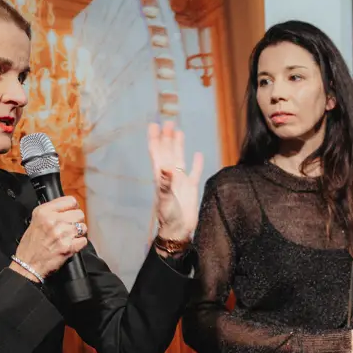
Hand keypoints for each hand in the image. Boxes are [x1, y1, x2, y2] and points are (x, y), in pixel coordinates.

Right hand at [12, 196, 88, 278]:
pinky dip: (79, 244)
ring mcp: (62, 234)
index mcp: (44, 212)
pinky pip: (83, 240)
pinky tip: (70, 245)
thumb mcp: (35, 221)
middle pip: (79, 214)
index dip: (73, 207)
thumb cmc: (31, 245)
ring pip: (83, 227)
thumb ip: (51, 212)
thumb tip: (69, 208)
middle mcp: (53, 221)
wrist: (27, 264)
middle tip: (69, 228)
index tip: (71, 212)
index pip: (70, 201)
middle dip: (76, 221)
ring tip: (68, 237)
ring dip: (78, 233)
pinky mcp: (68, 246)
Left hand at [148, 121, 203, 242]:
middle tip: (167, 121)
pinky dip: (196, 163)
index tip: (153, 124)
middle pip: (168, 151)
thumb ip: (165, 183)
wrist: (178, 230)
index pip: (157, 153)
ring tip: (179, 131)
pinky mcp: (191, 188)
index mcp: (161, 176)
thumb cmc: (168, 216)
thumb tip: (167, 166)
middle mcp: (170, 176)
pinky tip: (198, 155)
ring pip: (179, 158)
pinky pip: (194, 172)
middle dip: (167, 137)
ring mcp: (181, 181)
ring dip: (179, 145)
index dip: (154, 139)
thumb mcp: (166, 199)